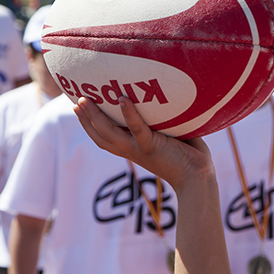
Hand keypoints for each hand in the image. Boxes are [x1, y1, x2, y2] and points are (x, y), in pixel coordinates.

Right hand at [73, 97, 213, 191]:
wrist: (198, 178)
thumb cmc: (189, 156)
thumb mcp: (171, 136)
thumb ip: (163, 121)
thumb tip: (166, 95)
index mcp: (134, 149)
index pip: (105, 138)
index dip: (89, 125)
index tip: (78, 107)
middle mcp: (132, 151)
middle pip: (101, 136)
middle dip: (86, 119)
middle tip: (75, 100)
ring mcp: (140, 149)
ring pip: (110, 134)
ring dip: (95, 117)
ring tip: (85, 99)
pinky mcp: (153, 147)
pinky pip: (138, 129)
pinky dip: (129, 114)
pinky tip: (122, 99)